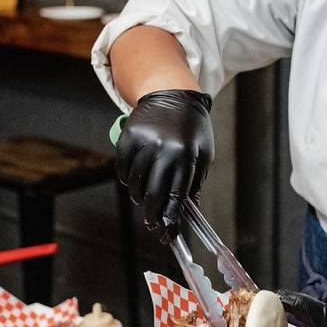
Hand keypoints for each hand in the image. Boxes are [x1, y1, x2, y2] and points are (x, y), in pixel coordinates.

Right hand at [116, 89, 213, 242]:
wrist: (172, 94)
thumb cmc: (192, 128)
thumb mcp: (203, 153)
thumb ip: (195, 181)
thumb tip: (186, 210)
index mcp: (186, 156)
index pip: (176, 196)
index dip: (171, 218)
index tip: (168, 232)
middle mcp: (164, 150)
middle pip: (153, 194)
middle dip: (153, 215)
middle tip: (153, 224)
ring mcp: (144, 142)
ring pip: (136, 184)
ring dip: (140, 197)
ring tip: (145, 197)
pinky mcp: (128, 137)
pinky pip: (123, 169)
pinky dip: (128, 180)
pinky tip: (136, 180)